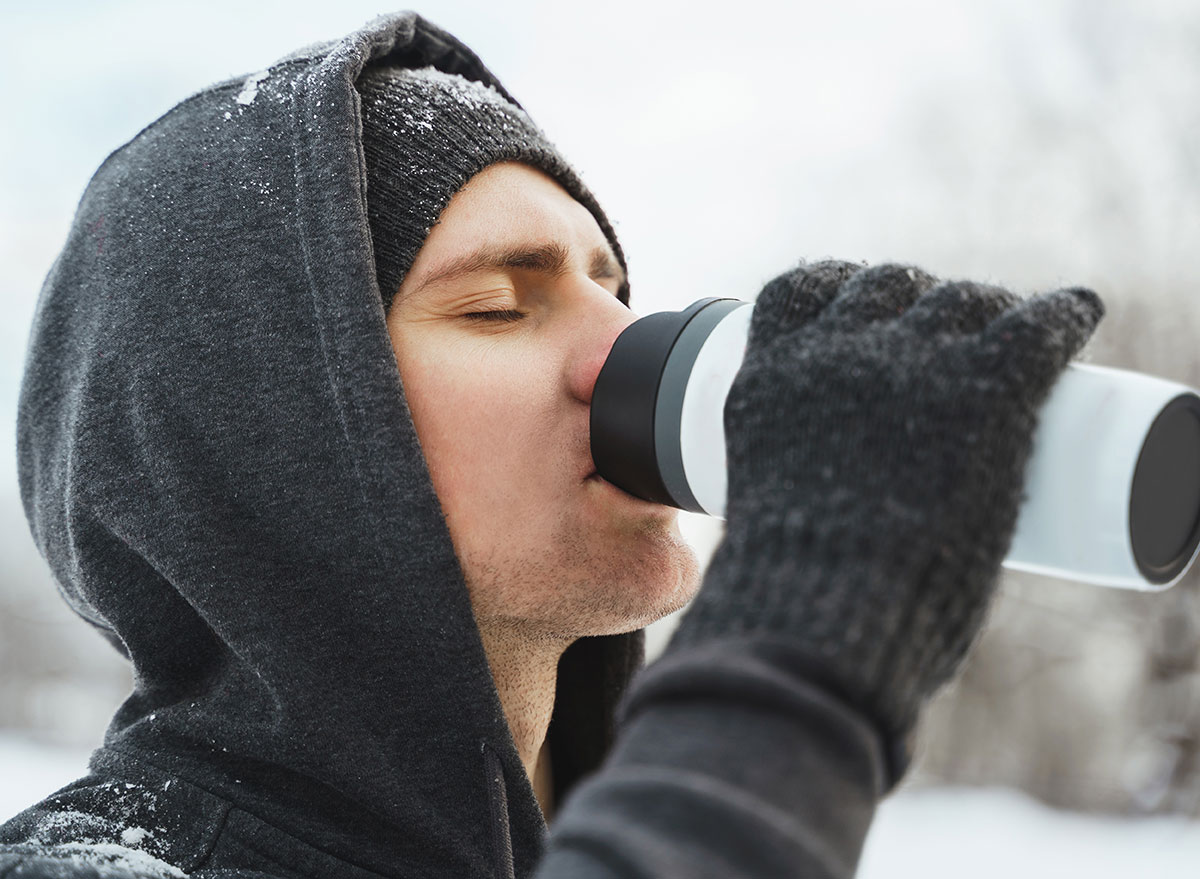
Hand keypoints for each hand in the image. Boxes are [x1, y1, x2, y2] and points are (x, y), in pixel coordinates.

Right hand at [668, 260, 1104, 771]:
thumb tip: (852, 551)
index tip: (858, 301)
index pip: (797, 290)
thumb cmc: (797, 598)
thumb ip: (808, 510)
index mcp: (771, 377)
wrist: (827, 608)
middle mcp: (835, 351)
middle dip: (916, 298)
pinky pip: (1037, 323)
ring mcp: (909, 360)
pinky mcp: (985, 383)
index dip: (834, 285)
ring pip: (959, 299)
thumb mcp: (772, 522)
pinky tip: (1077, 315)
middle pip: (886, 285)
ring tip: (1011, 327)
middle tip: (949, 328)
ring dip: (984, 305)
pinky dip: (1063, 315)